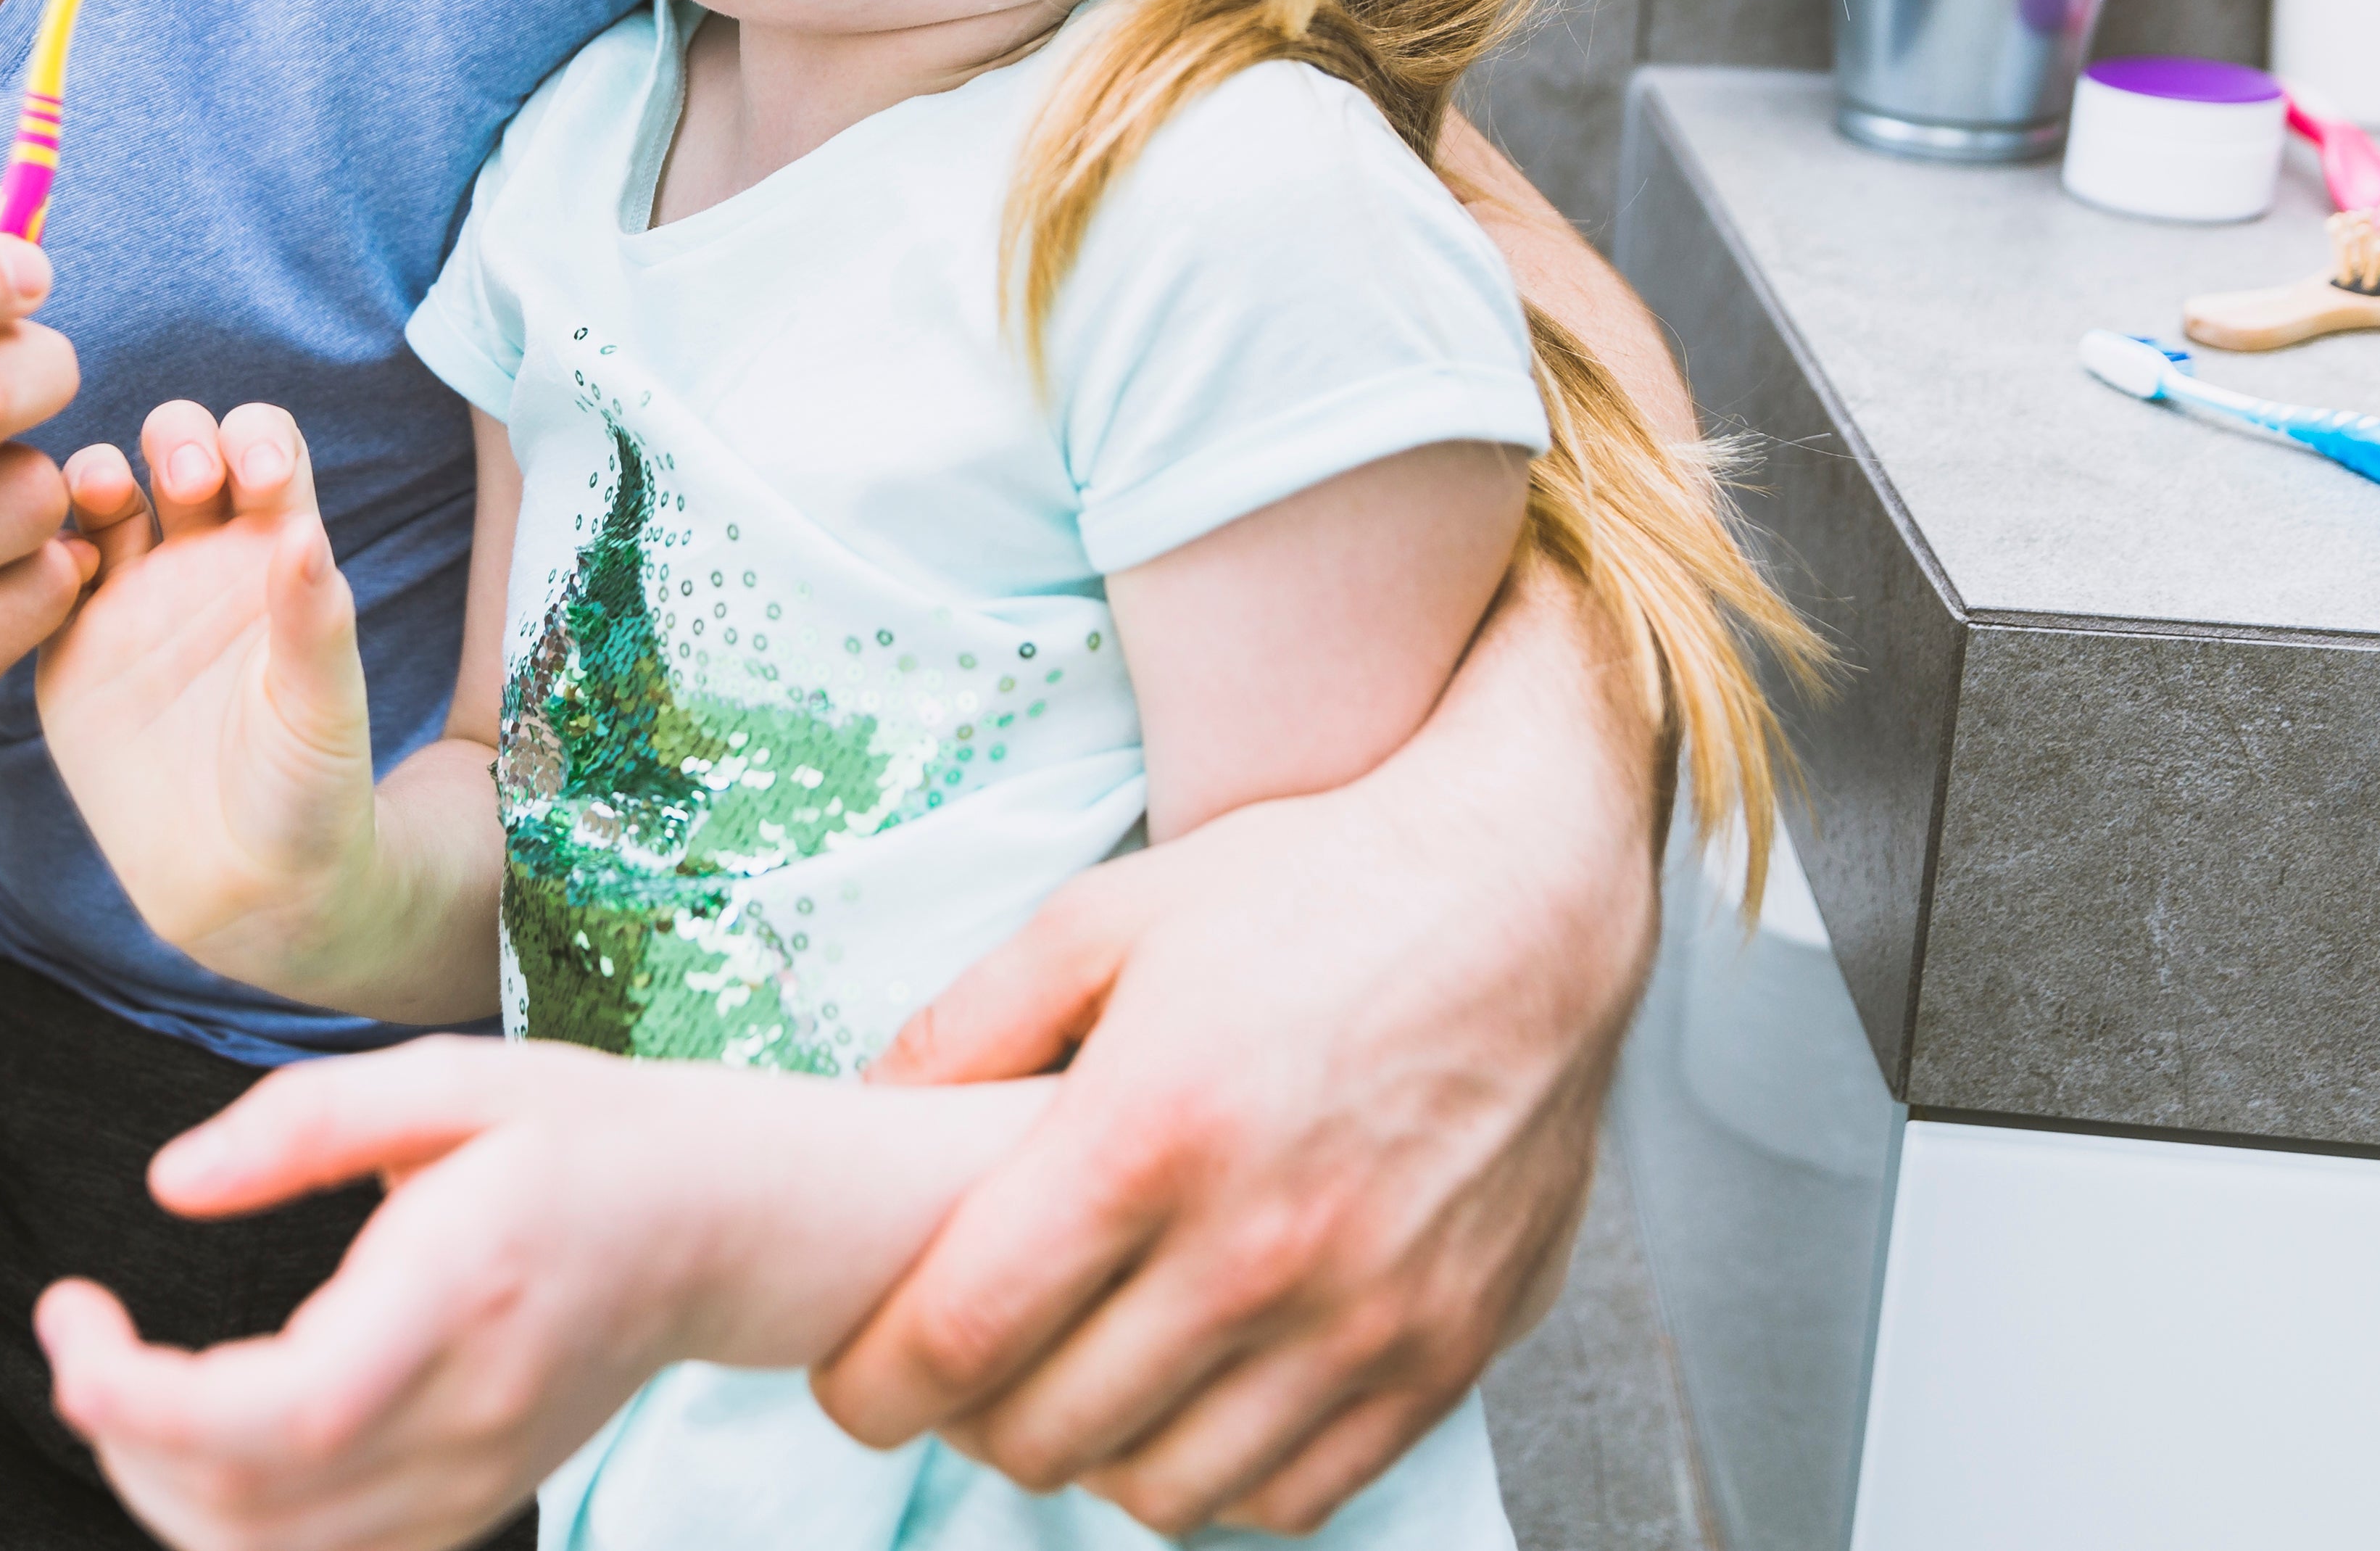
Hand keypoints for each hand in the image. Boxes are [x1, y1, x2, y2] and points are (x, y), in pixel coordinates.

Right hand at [34, 401, 388, 998]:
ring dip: (98, 473)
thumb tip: (304, 530)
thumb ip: (314, 621)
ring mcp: (131, 600)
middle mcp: (201, 562)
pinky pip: (39, 574)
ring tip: (105, 497)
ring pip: (102, 493)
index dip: (256, 438)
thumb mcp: (323, 707)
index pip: (263, 447)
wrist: (246, 888)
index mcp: (275, 557)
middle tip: (183, 482)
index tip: (259, 475)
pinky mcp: (70, 650)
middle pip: (178, 447)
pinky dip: (36, 549)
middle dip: (177, 439)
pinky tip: (55, 569)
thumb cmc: (310, 794)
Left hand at [40, 1041, 1037, 1550]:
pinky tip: (199, 1425)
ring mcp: (474, 1480)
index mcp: (467, 1287)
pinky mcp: (468, 1507)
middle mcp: (471, 1412)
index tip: (72, 1322)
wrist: (718, 1228)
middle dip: (122, 1435)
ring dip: (159, 1483)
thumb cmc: (584, 1134)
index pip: (290, 1409)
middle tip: (78, 1329)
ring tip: (122, 1376)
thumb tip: (170, 1186)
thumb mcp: (453, 1077)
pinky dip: (224, 1512)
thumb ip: (304, 1119)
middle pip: (252, 1504)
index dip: (151, 1403)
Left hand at [812, 561, 1658, 1534]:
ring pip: (1168, 1487)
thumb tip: (861, 1118)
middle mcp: (1260, 1248)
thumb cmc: (1314, 889)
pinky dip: (1222, 1472)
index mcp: (1150, 1133)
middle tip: (964, 1361)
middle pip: (1048, 1433)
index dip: (873, 1385)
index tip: (853, 1379)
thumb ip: (967, 1026)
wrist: (1527, 892)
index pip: (960, 1335)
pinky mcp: (1446, 1352)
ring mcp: (1364, 1317)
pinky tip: (1196, 1392)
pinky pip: (1297, 1494)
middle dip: (969, 1415)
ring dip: (1095, 1452)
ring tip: (1080, 1376)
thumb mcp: (1105, 916)